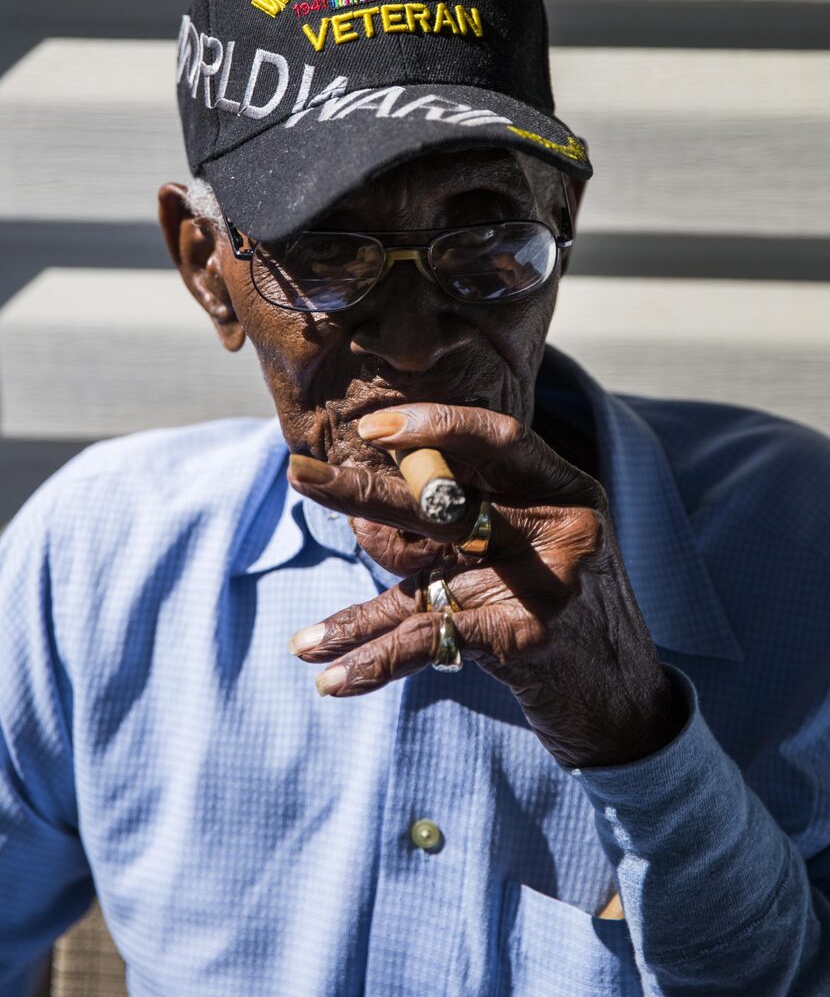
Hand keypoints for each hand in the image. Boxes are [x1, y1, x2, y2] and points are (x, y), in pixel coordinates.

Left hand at [287, 403, 686, 768]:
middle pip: (445, 501)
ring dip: (353, 616)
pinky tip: (330, 678)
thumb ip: (459, 530)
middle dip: (363, 490)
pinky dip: (375, 661)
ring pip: (426, 579)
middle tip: (297, 473)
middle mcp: (559, 526)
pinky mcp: (528, 638)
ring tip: (297, 641)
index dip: (433, 425)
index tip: (370, 427)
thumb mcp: (526, 552)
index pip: (498, 436)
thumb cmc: (564, 611)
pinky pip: (431, 638)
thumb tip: (361, 517)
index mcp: (562, 489)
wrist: (624, 698)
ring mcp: (546, 582)